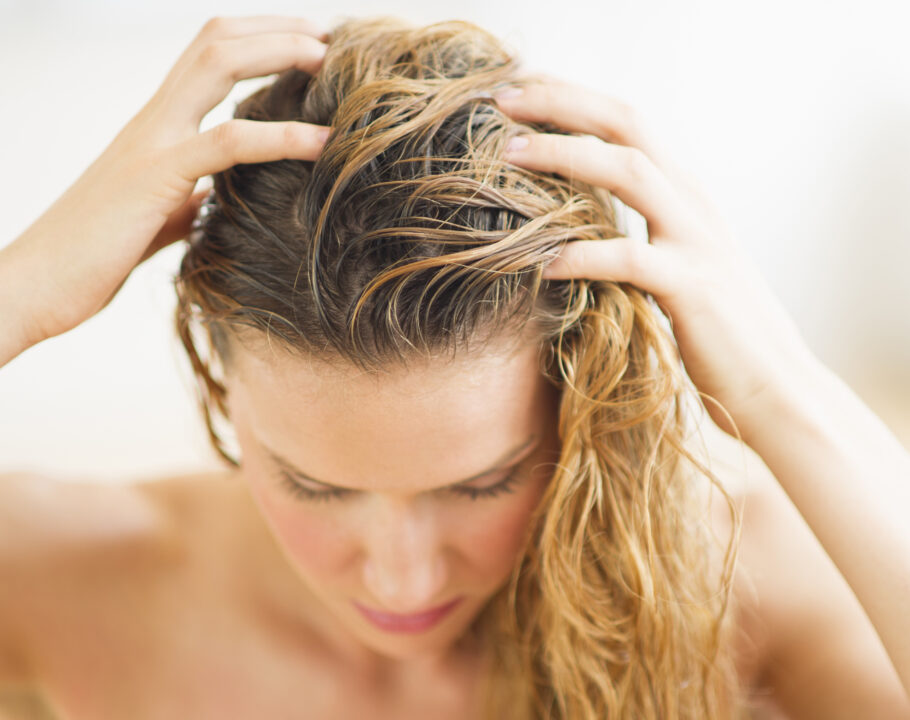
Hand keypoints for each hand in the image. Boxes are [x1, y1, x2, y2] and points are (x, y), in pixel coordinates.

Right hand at [3, 16, 331, 355]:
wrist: (36, 286)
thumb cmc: (92, 257)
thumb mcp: (152, 216)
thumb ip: (183, 197)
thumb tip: (212, 197)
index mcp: (154, 128)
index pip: (207, 57)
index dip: (258, 41)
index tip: (308, 47)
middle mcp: (152, 121)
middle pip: (215, 41)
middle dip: (277, 29)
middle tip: (331, 36)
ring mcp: (151, 141)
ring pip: (217, 64)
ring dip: (279, 52)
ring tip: (331, 61)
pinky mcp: (154, 176)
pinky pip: (227, 142)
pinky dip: (283, 136)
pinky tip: (326, 142)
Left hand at [493, 76, 815, 438]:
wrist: (774, 384)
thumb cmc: (714, 329)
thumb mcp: (677, 263)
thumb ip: (642, 231)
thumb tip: (581, 222)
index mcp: (686, 193)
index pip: (627, 123)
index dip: (572, 99)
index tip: (517, 92)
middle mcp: (694, 202)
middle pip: (627, 125)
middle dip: (562, 103)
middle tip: (501, 98)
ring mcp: (697, 241)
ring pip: (630, 171)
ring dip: (565, 155)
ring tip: (507, 156)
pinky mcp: (693, 288)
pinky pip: (629, 258)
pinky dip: (581, 256)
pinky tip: (542, 265)